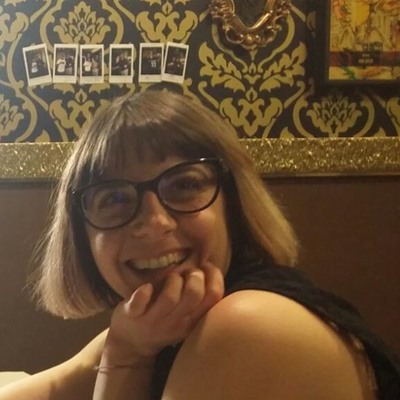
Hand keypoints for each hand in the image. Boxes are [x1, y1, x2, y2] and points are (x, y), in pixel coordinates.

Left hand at [103, 263, 223, 363]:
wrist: (132, 344)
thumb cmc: (164, 320)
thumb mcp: (186, 315)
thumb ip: (198, 298)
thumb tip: (209, 265)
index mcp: (194, 320)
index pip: (214, 297)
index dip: (214, 276)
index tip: (206, 265)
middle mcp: (176, 323)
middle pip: (194, 295)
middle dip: (193, 276)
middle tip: (187, 272)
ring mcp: (154, 321)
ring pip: (170, 298)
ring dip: (172, 280)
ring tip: (171, 276)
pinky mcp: (133, 316)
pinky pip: (139, 303)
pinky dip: (143, 292)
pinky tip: (147, 287)